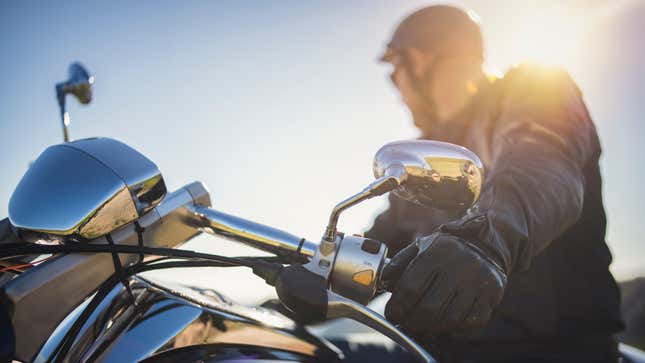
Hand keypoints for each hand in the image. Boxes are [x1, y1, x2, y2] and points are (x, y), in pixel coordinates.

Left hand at [384, 233, 506, 335]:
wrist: (484, 243)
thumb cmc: (445, 249)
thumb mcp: (420, 246)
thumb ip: (400, 262)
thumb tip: (383, 281)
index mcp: (436, 253)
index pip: (411, 287)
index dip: (398, 307)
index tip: (391, 315)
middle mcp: (458, 267)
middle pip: (430, 308)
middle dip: (412, 322)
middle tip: (404, 325)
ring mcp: (478, 281)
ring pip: (450, 319)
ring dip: (432, 329)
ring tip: (421, 328)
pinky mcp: (492, 294)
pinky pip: (471, 322)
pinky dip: (455, 329)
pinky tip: (444, 325)